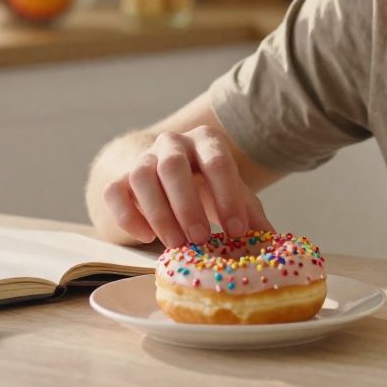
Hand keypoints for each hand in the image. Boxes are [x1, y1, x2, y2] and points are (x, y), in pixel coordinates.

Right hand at [102, 125, 273, 246]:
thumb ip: (250, 214)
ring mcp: (142, 158)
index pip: (217, 162)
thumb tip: (273, 242)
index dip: (228, 197)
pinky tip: (146, 237)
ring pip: (141, 177)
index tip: (237, 231)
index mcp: (206, 141)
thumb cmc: (207, 187)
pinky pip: (114, 192)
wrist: (165, 175)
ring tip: (176, 245)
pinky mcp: (118, 178)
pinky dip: (128, 216)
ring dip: (159, 213)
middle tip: (200, 239)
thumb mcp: (233, 194)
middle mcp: (172, 144)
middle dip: (187, 205)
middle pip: (173, 166)